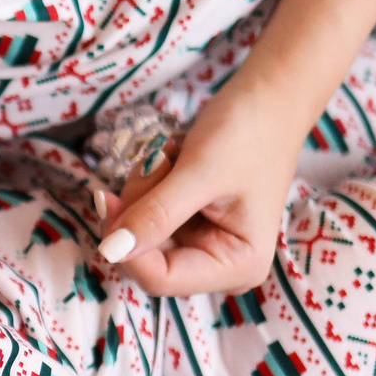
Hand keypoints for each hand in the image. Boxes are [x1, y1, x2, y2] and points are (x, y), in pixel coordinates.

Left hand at [99, 86, 304, 296]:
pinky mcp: (186, 224)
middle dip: (140, 205)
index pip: (158, 278)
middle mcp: (218, 265)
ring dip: (144, 188)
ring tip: (175, 155)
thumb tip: (109, 252)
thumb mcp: (201, 172)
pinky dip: (149, 183)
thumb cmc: (249, 132)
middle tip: (160, 162)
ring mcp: (200, 245)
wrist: (267, 97)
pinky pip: (144, 212)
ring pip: (137, 231)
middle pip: (143, 255)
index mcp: (237, 266)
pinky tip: (174, 159)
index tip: (107, 196)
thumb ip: (156, 215)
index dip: (125, 243)